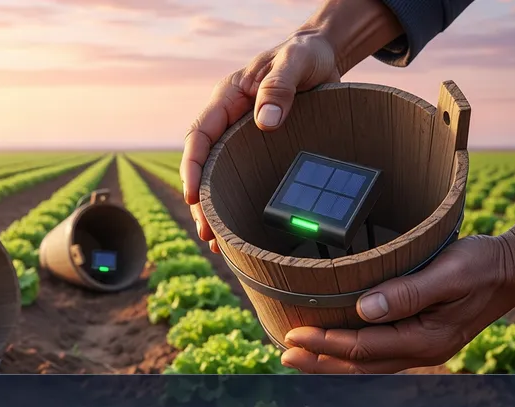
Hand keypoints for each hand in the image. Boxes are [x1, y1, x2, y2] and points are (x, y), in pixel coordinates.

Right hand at [180, 32, 340, 252]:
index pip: (200, 136)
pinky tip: (244, 229)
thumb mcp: (294, 62)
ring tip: (217, 243)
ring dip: (218, 208)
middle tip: (207, 233)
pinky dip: (242, 202)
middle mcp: (230, 121)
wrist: (322, 56)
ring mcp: (245, 137)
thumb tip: (266, 123)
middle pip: (206, 164)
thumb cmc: (303, 55)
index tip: (192, 196)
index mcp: (228, 99)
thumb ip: (280, 87)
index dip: (192, 167)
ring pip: (222, 176)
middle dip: (202, 201)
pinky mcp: (263, 149)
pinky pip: (246, 177)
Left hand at [280, 216, 514, 373]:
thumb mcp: (447, 274)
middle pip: (361, 363)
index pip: (364, 347)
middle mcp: (421, 349)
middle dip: (320, 361)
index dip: (326, 343)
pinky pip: (379, 350)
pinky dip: (352, 350)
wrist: (512, 267)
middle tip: (285, 354)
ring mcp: (422, 345)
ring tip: (301, 354)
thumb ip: (406, 293)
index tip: (295, 335)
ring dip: (332, 359)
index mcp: (425, 339)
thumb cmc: (481, 266)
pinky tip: (336, 343)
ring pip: (368, 361)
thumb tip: (364, 308)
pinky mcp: (421, 335)